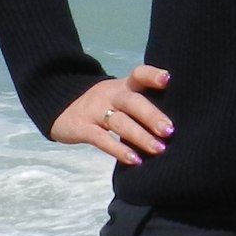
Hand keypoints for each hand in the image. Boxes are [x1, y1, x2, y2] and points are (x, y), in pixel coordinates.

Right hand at [52, 64, 174, 166]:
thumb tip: (175, 122)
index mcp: (123, 86)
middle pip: (132, 101)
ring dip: (140, 136)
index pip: (138, 74)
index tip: (168, 78)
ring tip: (159, 149)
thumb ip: (141, 103)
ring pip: (119, 122)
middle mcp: (110, 95)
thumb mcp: (119, 96)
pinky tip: (135, 160)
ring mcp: (95, 111)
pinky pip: (102, 139)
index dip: (152, 75)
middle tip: (170, 130)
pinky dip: (119, 150)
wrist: (59, 105)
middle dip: (151, 115)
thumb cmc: (102, 105)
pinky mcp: (83, 128)